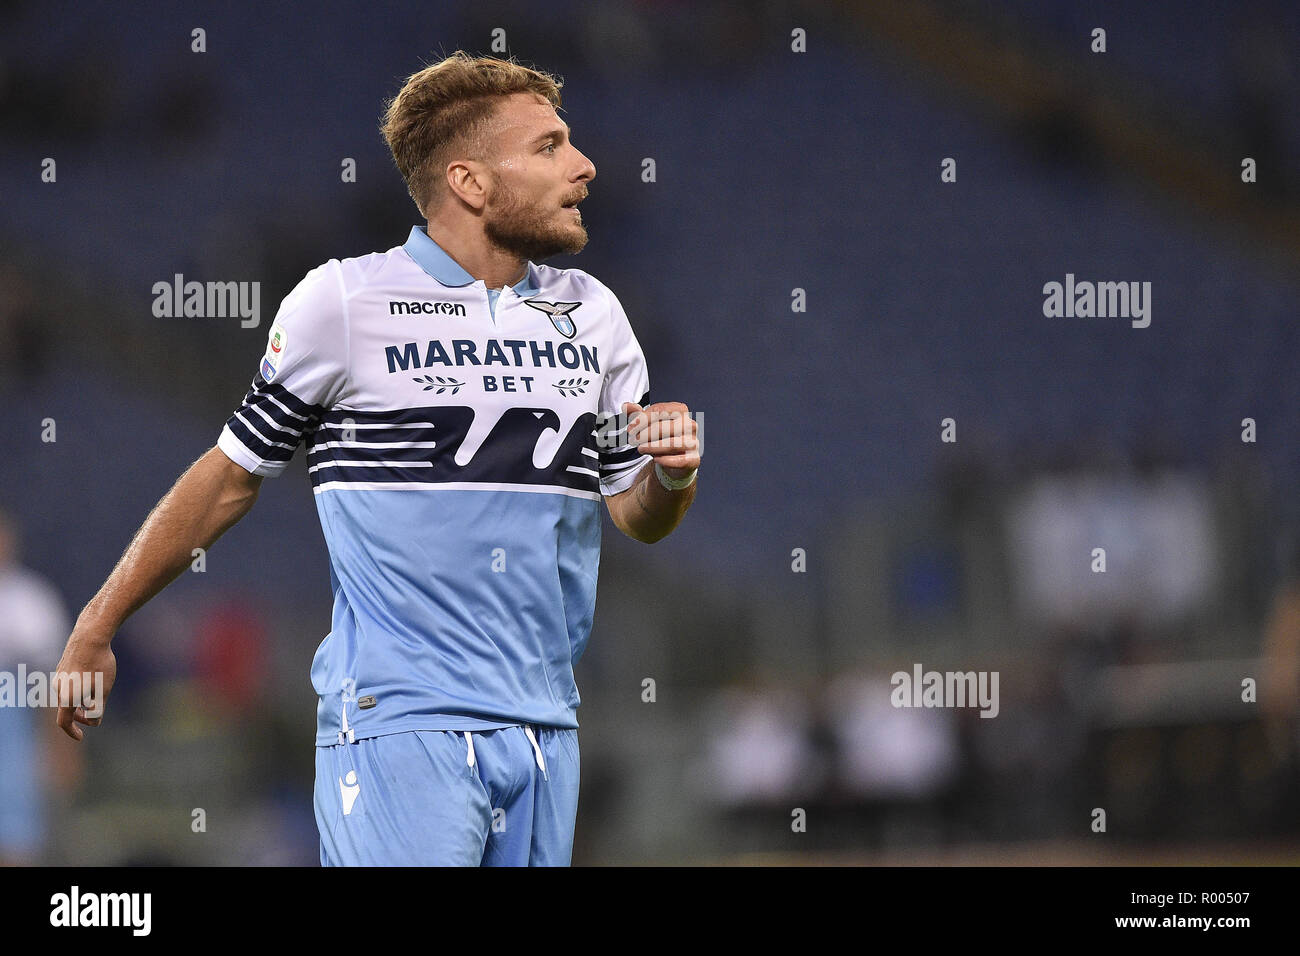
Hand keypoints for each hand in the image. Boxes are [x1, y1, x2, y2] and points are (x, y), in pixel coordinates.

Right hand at [53, 617, 117, 740]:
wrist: (91, 637)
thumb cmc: (99, 665)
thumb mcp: (104, 691)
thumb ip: (98, 709)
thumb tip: (94, 720)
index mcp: (66, 697)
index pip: (64, 722)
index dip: (72, 732)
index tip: (81, 737)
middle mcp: (58, 688)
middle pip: (66, 709)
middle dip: (80, 716)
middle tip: (94, 717)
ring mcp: (59, 676)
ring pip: (68, 695)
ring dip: (80, 701)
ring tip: (95, 698)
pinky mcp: (63, 666)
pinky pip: (69, 683)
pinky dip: (78, 689)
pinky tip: (92, 681)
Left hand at [623, 401, 700, 477]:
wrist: (675, 459)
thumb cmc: (662, 437)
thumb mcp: (648, 424)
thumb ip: (637, 414)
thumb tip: (626, 406)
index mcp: (680, 411)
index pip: (660, 410)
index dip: (643, 419)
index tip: (631, 428)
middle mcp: (690, 425)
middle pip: (665, 427)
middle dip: (645, 434)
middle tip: (633, 440)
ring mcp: (694, 442)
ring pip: (672, 444)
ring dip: (653, 447)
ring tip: (640, 449)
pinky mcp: (694, 459)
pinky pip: (680, 461)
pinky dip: (666, 460)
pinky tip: (655, 460)